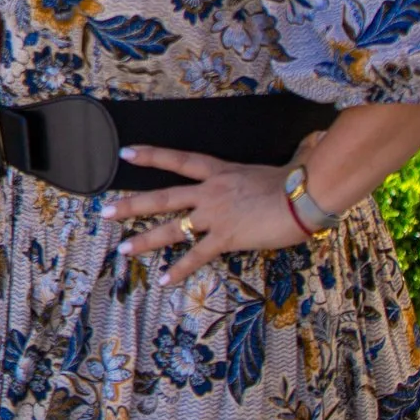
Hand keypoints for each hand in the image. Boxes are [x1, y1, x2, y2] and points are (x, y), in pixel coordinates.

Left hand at [102, 146, 312, 286]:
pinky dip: (180, 270)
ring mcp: (215, 215)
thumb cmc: (300, 181)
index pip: (177, 160)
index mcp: (220, 171)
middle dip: (131, 205)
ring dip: (145, 240)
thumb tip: (315, 138)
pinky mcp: (226, 238)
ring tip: (123, 249)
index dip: (150, 155)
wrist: (305, 198)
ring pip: (171, 228)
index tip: (125, 152)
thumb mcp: (287, 164)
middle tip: (104, 211)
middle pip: (162, 197)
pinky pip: (198, 256)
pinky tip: (165, 280)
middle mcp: (210, 192)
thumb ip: (293, 154)